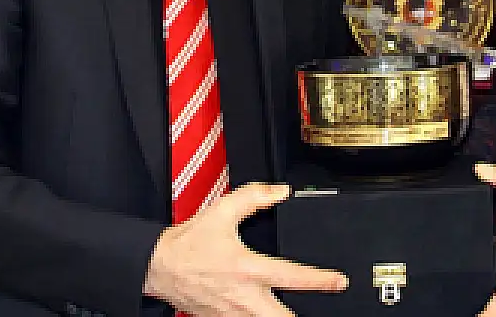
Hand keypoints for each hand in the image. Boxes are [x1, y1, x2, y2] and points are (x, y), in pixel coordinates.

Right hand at [142, 182, 347, 315]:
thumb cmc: (188, 244)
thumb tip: (279, 191)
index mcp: (248, 268)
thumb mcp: (221, 212)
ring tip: (293, 313)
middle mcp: (244, 296)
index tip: (338, 281)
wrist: (158, 266)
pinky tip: (263, 314)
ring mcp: (233, 314)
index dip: (321, 280)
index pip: (293, 277)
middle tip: (322, 310)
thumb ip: (253, 197)